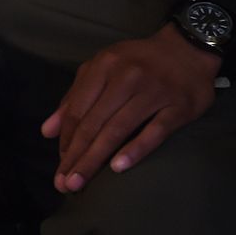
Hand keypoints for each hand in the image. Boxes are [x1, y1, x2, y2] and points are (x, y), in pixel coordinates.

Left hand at [39, 25, 221, 192]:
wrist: (188, 49)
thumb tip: (47, 131)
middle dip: (76, 156)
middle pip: (94, 122)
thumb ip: (74, 97)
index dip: (66, 140)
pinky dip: (135, 150)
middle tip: (64, 184)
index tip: (60, 166)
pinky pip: (154, 132)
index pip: (77, 109)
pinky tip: (117, 168)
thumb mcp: (102, 68)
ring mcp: (153, 91)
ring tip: (80, 183)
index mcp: (104, 66)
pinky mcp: (178, 107)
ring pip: (118, 129)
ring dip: (96, 158)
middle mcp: (126, 76)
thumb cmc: (138, 62)